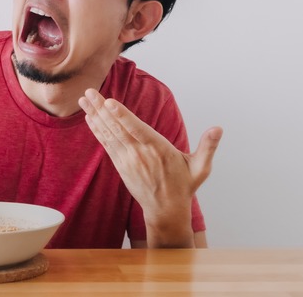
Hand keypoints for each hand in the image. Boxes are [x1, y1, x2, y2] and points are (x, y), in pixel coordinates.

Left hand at [78, 88, 222, 246]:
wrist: (166, 210)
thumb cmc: (184, 186)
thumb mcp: (200, 168)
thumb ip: (208, 147)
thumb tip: (218, 128)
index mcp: (158, 149)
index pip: (137, 130)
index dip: (122, 116)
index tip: (109, 103)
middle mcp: (139, 153)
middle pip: (117, 128)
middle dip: (101, 109)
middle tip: (89, 92)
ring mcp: (127, 159)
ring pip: (108, 134)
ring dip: (95, 116)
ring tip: (84, 99)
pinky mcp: (120, 164)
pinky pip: (106, 144)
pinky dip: (97, 130)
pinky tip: (89, 117)